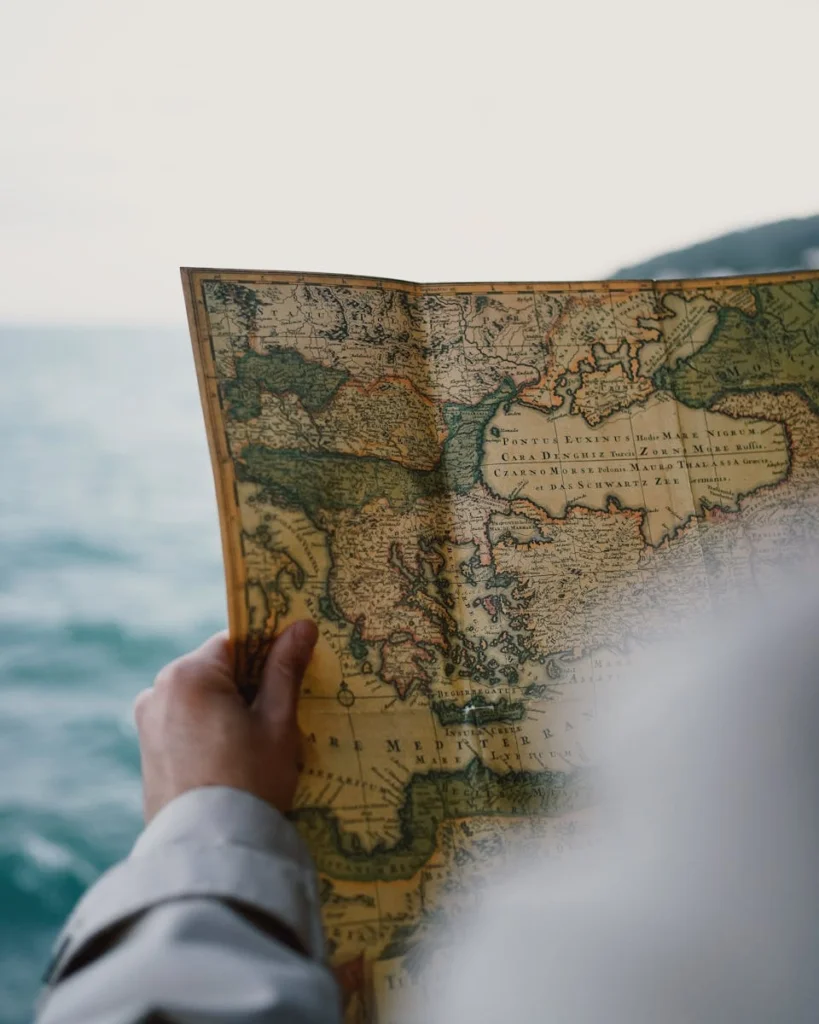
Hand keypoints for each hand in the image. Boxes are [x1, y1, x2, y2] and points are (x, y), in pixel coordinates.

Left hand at [134, 621, 317, 821]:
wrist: (210, 852)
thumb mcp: (277, 722)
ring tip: (258, 747)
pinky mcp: (147, 751)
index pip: (236, 642)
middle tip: (281, 718)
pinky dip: (210, 732)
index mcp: (189, 675)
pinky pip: (185, 724)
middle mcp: (158, 690)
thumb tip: (302, 625)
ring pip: (202, 698)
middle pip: (216, 670)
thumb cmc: (251, 782)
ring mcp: (147, 722)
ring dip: (230, 710)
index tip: (292, 674)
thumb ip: (285, 669)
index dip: (268, 654)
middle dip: (249, 686)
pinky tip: (234, 762)